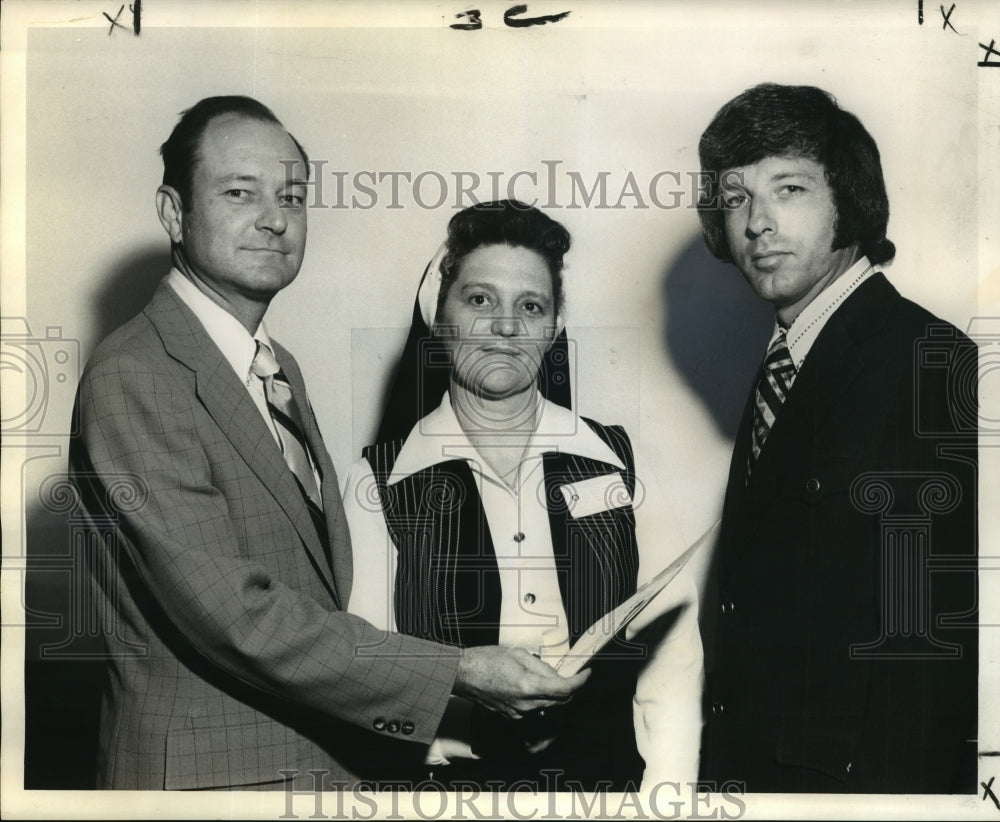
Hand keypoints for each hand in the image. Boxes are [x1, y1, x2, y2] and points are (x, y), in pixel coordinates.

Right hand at [453, 646, 589, 719]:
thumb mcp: (519, 655)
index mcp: (528, 686)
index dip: (580, 681)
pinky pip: (534, 709)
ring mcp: (519, 713)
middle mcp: (525, 705)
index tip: (586, 674)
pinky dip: (540, 699)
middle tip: (572, 674)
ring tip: (549, 677)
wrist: (463, 675)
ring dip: (555, 694)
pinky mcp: (512, 716)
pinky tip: (533, 685)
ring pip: (548, 706)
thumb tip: (556, 674)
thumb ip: (541, 666)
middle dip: (570, 688)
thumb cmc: (485, 661)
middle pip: (560, 701)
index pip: (565, 689)